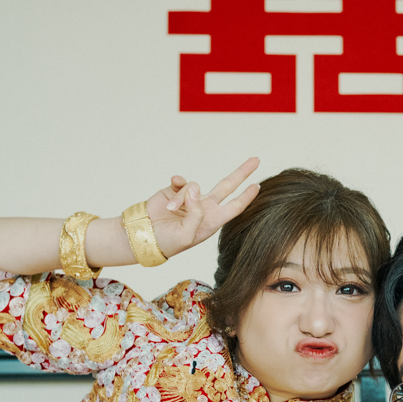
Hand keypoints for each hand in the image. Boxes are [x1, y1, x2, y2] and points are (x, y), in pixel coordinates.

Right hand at [143, 157, 261, 259]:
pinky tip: (173, 184)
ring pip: (195, 186)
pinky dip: (177, 184)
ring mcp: (190, 199)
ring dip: (182, 197)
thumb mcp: (187, 235)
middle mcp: (204, 208)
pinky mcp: (175, 191)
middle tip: (256, 160)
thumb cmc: (168, 241)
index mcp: (212, 221)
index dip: (247, 196)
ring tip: (170, 210)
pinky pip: (182, 181)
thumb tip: (194, 190)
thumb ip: (196, 214)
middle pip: (227, 186)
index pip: (235, 207)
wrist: (144, 235)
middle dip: (241, 173)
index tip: (258, 186)